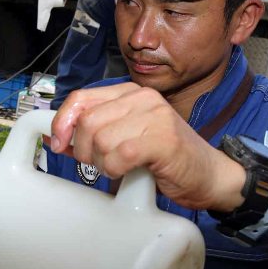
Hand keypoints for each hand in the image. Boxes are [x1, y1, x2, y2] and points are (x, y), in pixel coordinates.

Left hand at [50, 84, 245, 210]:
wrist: (210, 175)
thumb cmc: (167, 158)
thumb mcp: (126, 137)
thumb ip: (96, 132)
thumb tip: (58, 138)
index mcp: (130, 93)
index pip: (81, 98)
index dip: (62, 122)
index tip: (57, 142)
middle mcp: (142, 98)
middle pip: (87, 121)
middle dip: (83, 150)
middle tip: (98, 163)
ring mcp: (154, 116)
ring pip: (100, 139)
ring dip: (101, 162)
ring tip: (118, 167)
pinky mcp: (162, 140)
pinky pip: (119, 156)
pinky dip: (115, 170)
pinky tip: (127, 172)